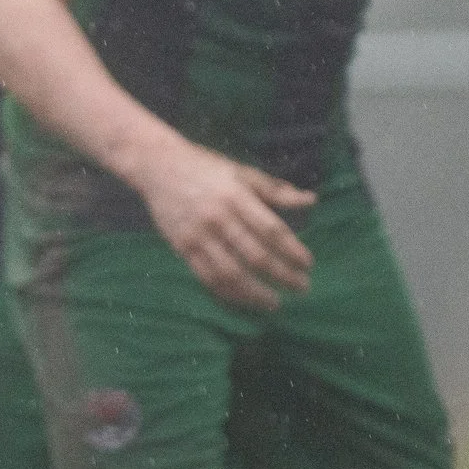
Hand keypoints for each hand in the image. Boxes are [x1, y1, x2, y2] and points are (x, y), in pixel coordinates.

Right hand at [134, 143, 315, 311]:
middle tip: (302, 288)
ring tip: (275, 303)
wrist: (157, 166)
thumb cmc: (205, 167)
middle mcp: (218, 217)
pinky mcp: (182, 247)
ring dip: (256, 293)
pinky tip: (244, 300)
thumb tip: (311, 200)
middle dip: (283, 276)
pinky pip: (207, 278)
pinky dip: (228, 294)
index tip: (308, 265)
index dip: (293, 251)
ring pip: (232, 274)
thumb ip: (275, 190)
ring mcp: (198, 235)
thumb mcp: (242, 172)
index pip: (271, 230)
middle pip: (256, 256)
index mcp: (236, 196)